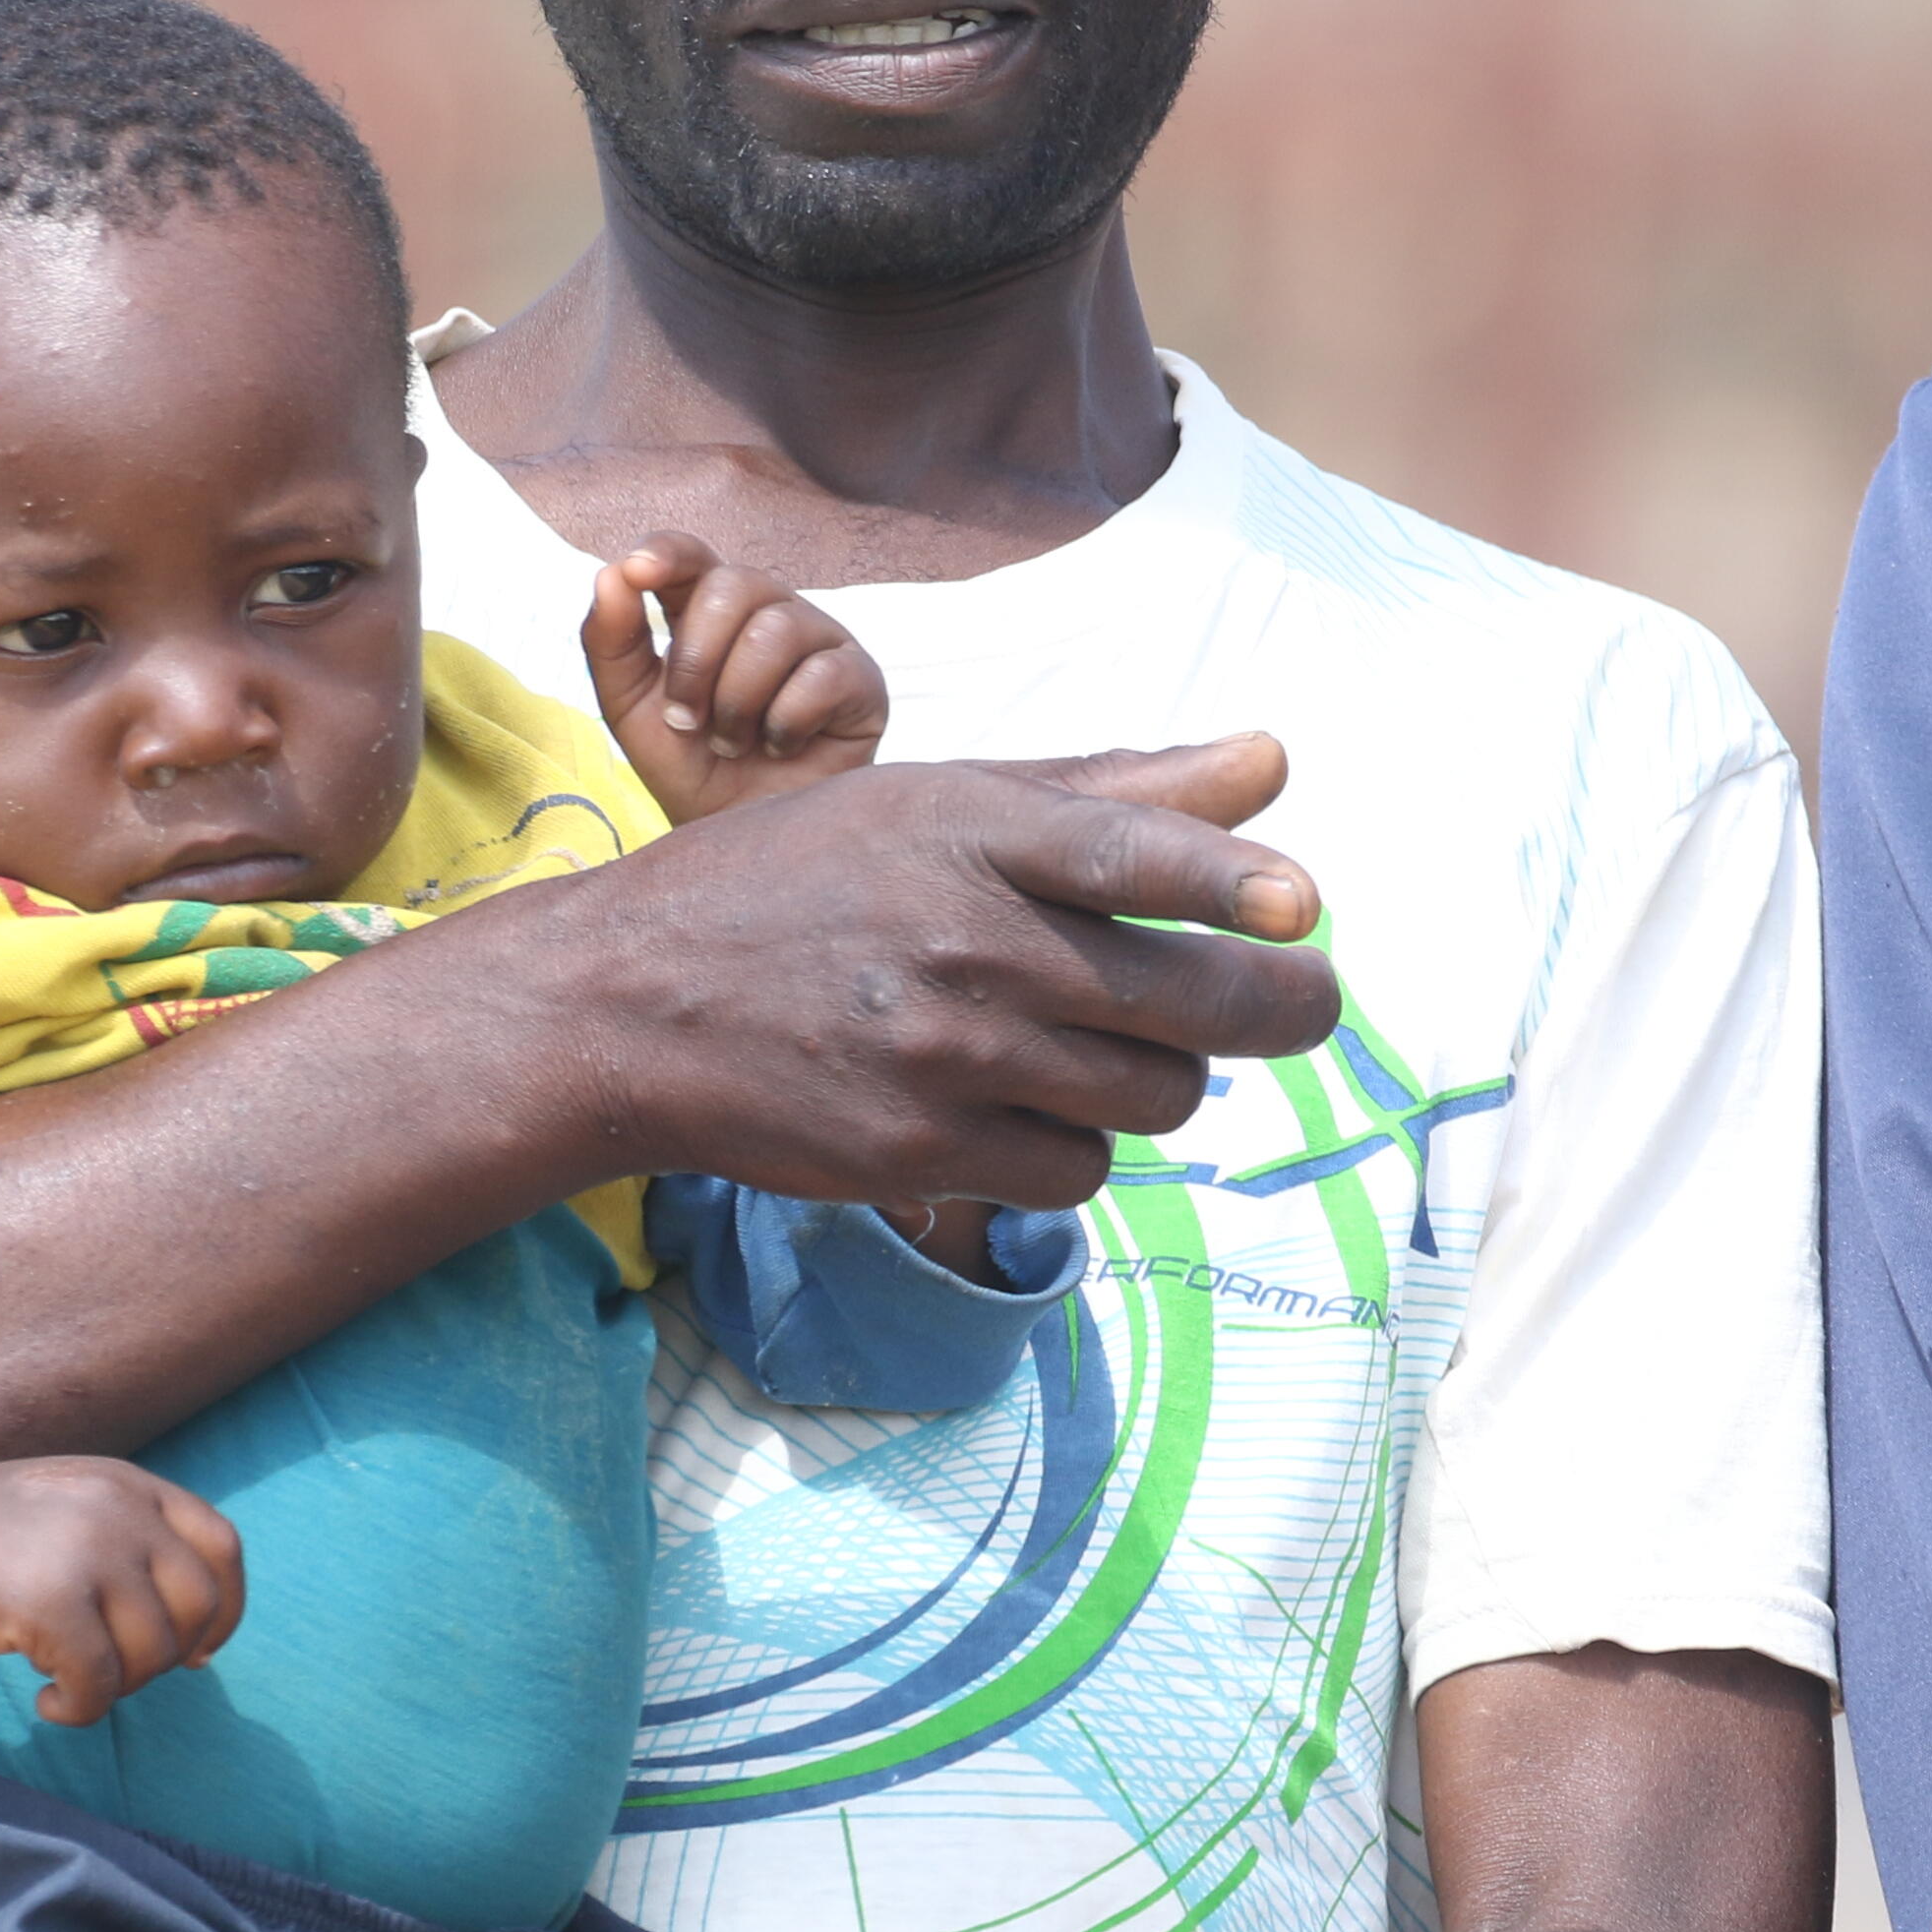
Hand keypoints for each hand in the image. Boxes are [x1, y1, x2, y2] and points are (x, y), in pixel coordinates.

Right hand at [0, 1452, 244, 1727]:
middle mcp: (122, 1512)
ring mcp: (88, 1553)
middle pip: (198, 1604)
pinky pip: (99, 1683)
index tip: (198, 1651)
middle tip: (113, 1675)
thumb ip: (128, 1545)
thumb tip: (193, 1638)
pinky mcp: (48, 1603)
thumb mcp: (68, 1507)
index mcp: (131, 1487)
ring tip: (69, 1685)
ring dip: (119, 1687)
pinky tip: (44, 1702)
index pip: (222, 1547)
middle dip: (167, 1658)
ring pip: (154, 1650)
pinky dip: (81, 1709)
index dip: (225, 1608)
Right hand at [532, 733, 1333, 1210]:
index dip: (1232, 882)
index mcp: (971, 830)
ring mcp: (943, 1058)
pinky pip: (1079, 1172)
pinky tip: (1027, 1102)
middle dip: (1279, 1007)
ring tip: (1104, 1039)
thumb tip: (1274, 760)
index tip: (1303, 906)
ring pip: (1155, 1096)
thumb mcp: (940, 804)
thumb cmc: (805, 880)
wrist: (628, 1001)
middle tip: (1303, 1000)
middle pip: (1189, 1001)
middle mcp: (965, 943)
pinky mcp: (918, 1154)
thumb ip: (1113, 793)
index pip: (1133, 854)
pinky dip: (1079, 1145)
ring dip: (1160, 1074)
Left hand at [586, 531, 889, 822]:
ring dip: (737, 702)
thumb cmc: (691, 767)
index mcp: (711, 609)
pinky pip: (821, 675)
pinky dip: (785, 722)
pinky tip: (783, 747)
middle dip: (695, 660)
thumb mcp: (631, 710)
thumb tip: (611, 573)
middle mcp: (769, 611)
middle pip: (733, 583)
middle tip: (687, 720)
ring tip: (735, 741)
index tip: (637, 570)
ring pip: (775, 630)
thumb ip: (611, 642)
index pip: (693, 554)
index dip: (667, 551)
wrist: (742, 838)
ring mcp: (820, 640)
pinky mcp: (862, 680)